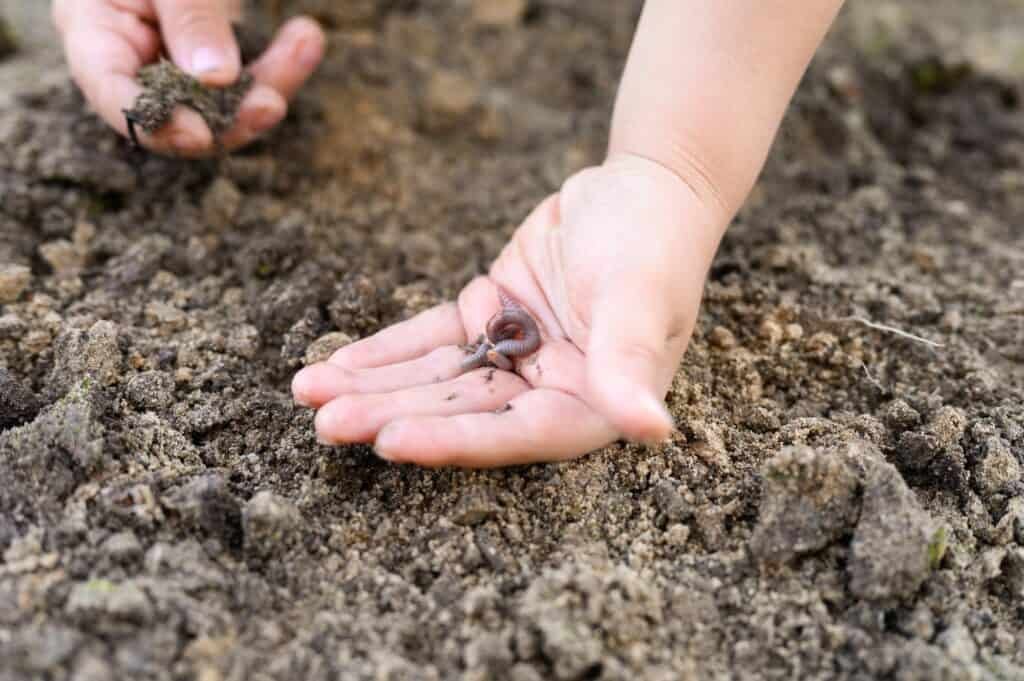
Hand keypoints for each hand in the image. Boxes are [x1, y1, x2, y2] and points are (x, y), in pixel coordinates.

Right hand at [52, 0, 324, 156]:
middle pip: (179, 116)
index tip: (200, 134)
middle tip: (272, 105)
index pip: (114, 95)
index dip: (156, 124)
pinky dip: (280, 65)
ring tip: (306, 41)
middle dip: (231, 118)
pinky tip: (306, 36)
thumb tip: (216, 79)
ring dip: (270, 83)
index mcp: (93, 32)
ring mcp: (174, 66)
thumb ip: (189, 17)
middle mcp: (132, 60)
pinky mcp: (213, 66)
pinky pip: (247, 83)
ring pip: (223, 108)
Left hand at [292, 154, 728, 466]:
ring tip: (307, 391)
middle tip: (325, 422)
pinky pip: (431, 340)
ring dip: (373, 385)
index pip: (514, 434)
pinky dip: (385, 351)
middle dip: (391, 414)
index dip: (453, 441)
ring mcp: (515, 357)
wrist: (645, 186)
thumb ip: (629, 362)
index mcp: (591, 404)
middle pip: (460, 411)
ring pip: (435, 379)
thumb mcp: (640, 297)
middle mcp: (548, 391)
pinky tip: (337, 364)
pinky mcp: (490, 318)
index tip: (390, 441)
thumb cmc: (655, 242)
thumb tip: (651, 430)